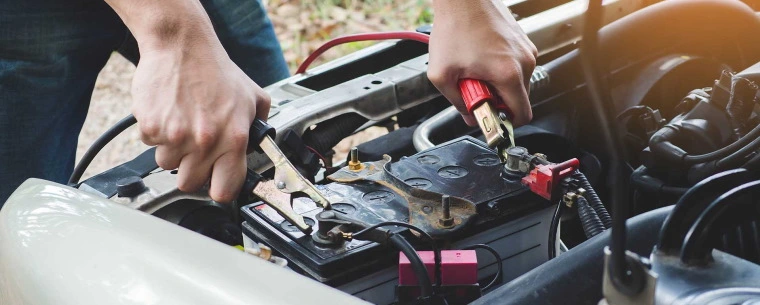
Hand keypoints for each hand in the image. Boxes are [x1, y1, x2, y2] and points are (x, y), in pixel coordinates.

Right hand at [131, 38, 269, 202]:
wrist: (182, 45)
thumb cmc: (216, 70)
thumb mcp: (252, 97)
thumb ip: (260, 126)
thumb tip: (263, 148)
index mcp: (234, 139)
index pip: (224, 190)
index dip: (219, 189)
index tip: (216, 183)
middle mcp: (205, 141)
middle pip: (190, 184)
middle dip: (192, 169)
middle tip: (195, 148)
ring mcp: (176, 136)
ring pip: (167, 165)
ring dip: (174, 150)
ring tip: (183, 124)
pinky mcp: (151, 127)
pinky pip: (150, 145)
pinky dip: (157, 133)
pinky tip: (169, 113)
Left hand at [427, 0, 536, 126]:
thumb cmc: (454, 27)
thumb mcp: (442, 74)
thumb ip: (456, 102)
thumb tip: (468, 115)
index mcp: (509, 74)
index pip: (522, 115)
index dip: (504, 123)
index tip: (489, 118)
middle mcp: (524, 62)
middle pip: (518, 100)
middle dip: (497, 101)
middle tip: (474, 88)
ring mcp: (526, 50)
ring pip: (517, 83)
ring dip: (497, 84)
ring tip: (475, 70)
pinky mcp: (523, 41)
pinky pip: (515, 66)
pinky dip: (499, 69)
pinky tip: (481, 59)